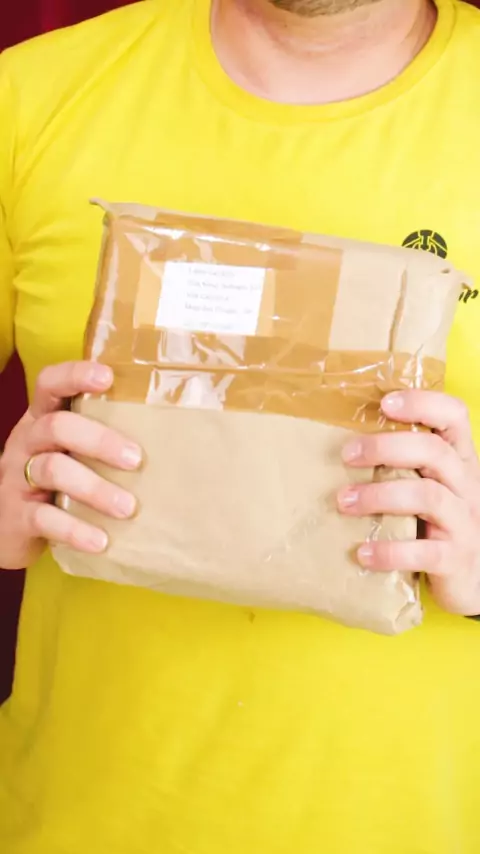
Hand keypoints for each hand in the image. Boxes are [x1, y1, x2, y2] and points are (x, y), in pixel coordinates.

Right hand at [0, 361, 141, 569]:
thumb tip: (172, 437)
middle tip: (136, 460)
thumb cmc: (51, 481)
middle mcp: (28, 442)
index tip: (108, 377)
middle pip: (58, 427)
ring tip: (128, 508)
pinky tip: (101, 541)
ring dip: (95, 488)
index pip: (50, 384)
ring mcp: (18, 478)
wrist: (4, 526)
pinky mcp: (17, 516)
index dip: (75, 375)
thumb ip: (100, 439)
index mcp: (42, 420)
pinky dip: (75, 530)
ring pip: (53, 470)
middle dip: (100, 440)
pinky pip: (44, 519)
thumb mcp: (67, 452)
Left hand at [337, 391, 479, 616]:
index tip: (385, 403)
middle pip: (434, 451)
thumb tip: (337, 440)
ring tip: (344, 502)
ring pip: (428, 496)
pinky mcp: (454, 558)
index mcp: (457, 460)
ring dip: (380, 496)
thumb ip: (399, 463)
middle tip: (347, 455)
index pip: (454, 416)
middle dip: (387, 447)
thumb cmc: (434, 523)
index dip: (423, 403)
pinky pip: (424, 552)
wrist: (470, 577)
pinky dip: (391, 552)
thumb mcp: (424, 484)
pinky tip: (363, 553)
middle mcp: (466, 485)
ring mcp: (463, 522)